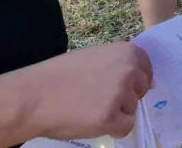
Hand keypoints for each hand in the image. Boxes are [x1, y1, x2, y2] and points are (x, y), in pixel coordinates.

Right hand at [29, 43, 152, 139]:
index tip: (117, 87)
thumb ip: (120, 64)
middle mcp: (129, 70)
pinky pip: (125, 128)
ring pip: (132, 110)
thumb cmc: (61, 75)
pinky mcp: (110, 117)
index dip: (134, 81)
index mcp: (127, 52)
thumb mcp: (95, 57)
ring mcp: (121, 94)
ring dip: (116, 113)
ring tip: (90, 108)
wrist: (34, 96)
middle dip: (125, 98)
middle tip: (99, 99)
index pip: (147, 70)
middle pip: (141, 91)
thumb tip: (145, 80)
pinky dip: (113, 130)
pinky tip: (94, 123)